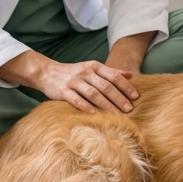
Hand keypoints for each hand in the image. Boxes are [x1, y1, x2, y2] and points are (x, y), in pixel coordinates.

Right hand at [0, 50, 139, 114]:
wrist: (46, 72)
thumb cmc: (73, 72)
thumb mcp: (92, 68)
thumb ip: (110, 72)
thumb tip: (130, 75)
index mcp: (94, 66)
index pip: (113, 76)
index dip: (126, 86)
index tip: (136, 96)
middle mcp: (85, 72)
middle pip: (106, 86)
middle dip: (119, 98)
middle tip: (129, 109)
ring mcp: (74, 81)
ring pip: (93, 93)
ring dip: (106, 104)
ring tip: (117, 114)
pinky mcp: (63, 91)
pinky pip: (76, 99)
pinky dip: (86, 107)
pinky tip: (94, 114)